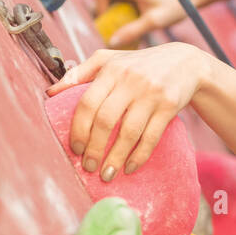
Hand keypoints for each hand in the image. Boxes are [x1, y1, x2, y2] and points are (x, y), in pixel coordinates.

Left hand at [46, 42, 209, 178]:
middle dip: (95, 148)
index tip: (75, 149)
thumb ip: (80, 73)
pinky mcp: (169, 106)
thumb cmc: (139, 64)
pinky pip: (151, 136)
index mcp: (111, 70)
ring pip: (129, 132)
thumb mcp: (110, 60)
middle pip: (106, 120)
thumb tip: (50, 92)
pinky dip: (139, 155)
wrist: (185, 62)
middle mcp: (131, 80)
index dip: (79, 129)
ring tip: (106, 174)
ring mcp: (151, 94)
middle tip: (89, 167)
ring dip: (116, 157)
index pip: (88, 103)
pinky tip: (130, 167)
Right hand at [88, 0, 195, 45]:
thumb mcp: (153, 22)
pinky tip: (132, 11)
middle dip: (101, 5)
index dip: (98, 5)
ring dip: (110, 3)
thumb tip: (112, 42)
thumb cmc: (175, 5)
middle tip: (116, 19)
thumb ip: (132, 31)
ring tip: (126, 16)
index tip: (112, 19)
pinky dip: (118, 0)